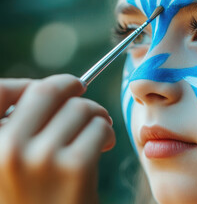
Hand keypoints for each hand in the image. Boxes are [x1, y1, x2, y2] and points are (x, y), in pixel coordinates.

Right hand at [0, 74, 114, 203]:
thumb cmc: (33, 197)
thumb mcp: (8, 164)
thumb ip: (17, 128)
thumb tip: (45, 88)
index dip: (26, 84)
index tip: (51, 89)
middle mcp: (6, 149)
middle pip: (47, 91)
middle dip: (72, 87)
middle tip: (82, 92)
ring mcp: (40, 158)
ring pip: (81, 107)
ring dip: (95, 114)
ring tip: (97, 128)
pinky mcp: (74, 168)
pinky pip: (99, 127)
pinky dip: (106, 131)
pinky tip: (103, 145)